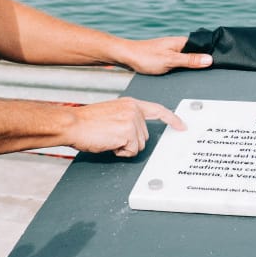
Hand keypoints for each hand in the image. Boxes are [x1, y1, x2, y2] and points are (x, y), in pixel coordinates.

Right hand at [67, 97, 184, 156]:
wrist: (73, 123)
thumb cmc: (87, 122)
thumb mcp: (112, 113)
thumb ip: (127, 118)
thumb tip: (136, 133)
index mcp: (131, 104)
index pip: (158, 110)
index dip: (172, 119)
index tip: (182, 127)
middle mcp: (134, 110)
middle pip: (145, 137)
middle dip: (130, 142)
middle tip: (111, 136)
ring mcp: (133, 121)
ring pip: (139, 146)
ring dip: (124, 147)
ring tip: (108, 138)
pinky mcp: (128, 132)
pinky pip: (131, 152)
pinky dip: (120, 152)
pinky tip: (109, 143)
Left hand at [114, 36, 211, 75]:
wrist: (126, 57)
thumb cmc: (145, 56)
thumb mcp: (170, 60)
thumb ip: (190, 60)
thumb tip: (209, 59)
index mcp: (182, 42)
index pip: (203, 46)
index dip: (212, 55)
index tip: (220, 64)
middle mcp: (178, 45)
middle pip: (197, 54)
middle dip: (203, 63)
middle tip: (210, 74)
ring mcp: (172, 51)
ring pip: (188, 60)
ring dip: (192, 67)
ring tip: (198, 75)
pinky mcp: (167, 58)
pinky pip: (180, 63)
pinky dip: (184, 69)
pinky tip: (183, 75)